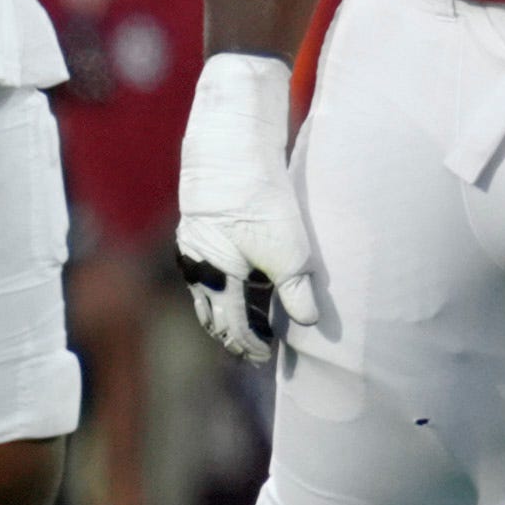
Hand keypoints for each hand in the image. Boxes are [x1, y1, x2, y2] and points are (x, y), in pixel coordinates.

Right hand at [174, 53, 316, 360]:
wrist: (231, 147)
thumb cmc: (259, 202)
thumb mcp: (288, 251)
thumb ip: (296, 291)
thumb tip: (310, 322)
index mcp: (216, 282)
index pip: (232, 328)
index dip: (251, 346)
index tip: (268, 357)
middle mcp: (197, 269)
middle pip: (213, 315)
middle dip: (233, 334)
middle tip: (253, 348)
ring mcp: (194, 245)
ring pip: (208, 291)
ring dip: (228, 309)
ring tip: (249, 318)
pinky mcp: (201, 224)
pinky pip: (209, 266)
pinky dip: (225, 281)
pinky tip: (243, 276)